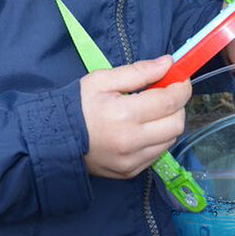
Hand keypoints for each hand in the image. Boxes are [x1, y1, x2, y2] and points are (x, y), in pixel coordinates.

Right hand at [80, 55, 190, 179]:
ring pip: (170, 140)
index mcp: (124, 114)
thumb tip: (168, 63)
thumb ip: (138, 71)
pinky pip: (157, 154)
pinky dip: (158, 139)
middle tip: (166, 94)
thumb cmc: (77, 105)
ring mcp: (131, 161)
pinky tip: (143, 128)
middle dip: (177, 106)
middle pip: (176, 123)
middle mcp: (131, 141)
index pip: (169, 101)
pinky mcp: (129, 172)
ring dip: (168, 122)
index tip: (180, 78)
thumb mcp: (103, 79)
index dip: (181, 87)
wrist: (53, 139)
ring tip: (152, 111)